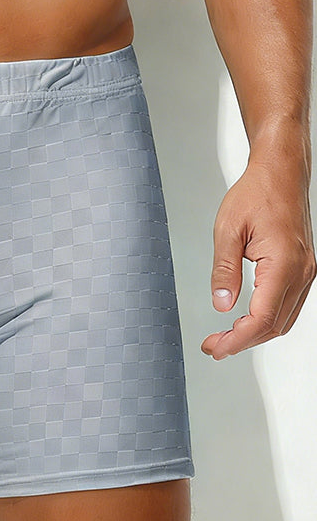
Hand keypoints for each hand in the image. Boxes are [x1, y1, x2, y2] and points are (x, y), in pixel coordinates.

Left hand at [203, 156, 315, 359]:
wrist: (280, 173)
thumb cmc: (257, 193)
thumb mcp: (227, 229)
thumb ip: (224, 270)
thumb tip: (221, 304)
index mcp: (283, 263)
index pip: (262, 317)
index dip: (238, 339)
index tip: (216, 347)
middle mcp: (300, 271)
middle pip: (275, 325)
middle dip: (243, 341)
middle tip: (214, 346)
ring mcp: (305, 272)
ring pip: (283, 319)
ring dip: (255, 333)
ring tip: (225, 337)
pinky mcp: (302, 269)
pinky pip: (288, 305)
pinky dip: (267, 319)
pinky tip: (247, 320)